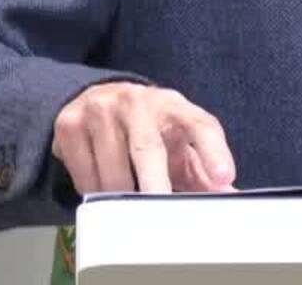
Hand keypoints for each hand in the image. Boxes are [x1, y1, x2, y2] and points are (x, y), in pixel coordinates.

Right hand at [51, 82, 235, 194]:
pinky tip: (102, 185)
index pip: (200, 125)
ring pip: (113, 172)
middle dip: (155, 181)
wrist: (100, 97)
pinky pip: (84, 177)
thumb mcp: (180, 140)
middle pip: (148, 148)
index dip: (213, 151)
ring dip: (123, 197)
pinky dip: (96, 192)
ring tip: (129, 201)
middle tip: (161, 205)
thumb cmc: (152, 127)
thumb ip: (204, 169)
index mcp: (175, 106)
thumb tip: (232, 199)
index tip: (224, 178)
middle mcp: (138, 102)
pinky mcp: (69, 124)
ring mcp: (100, 110)